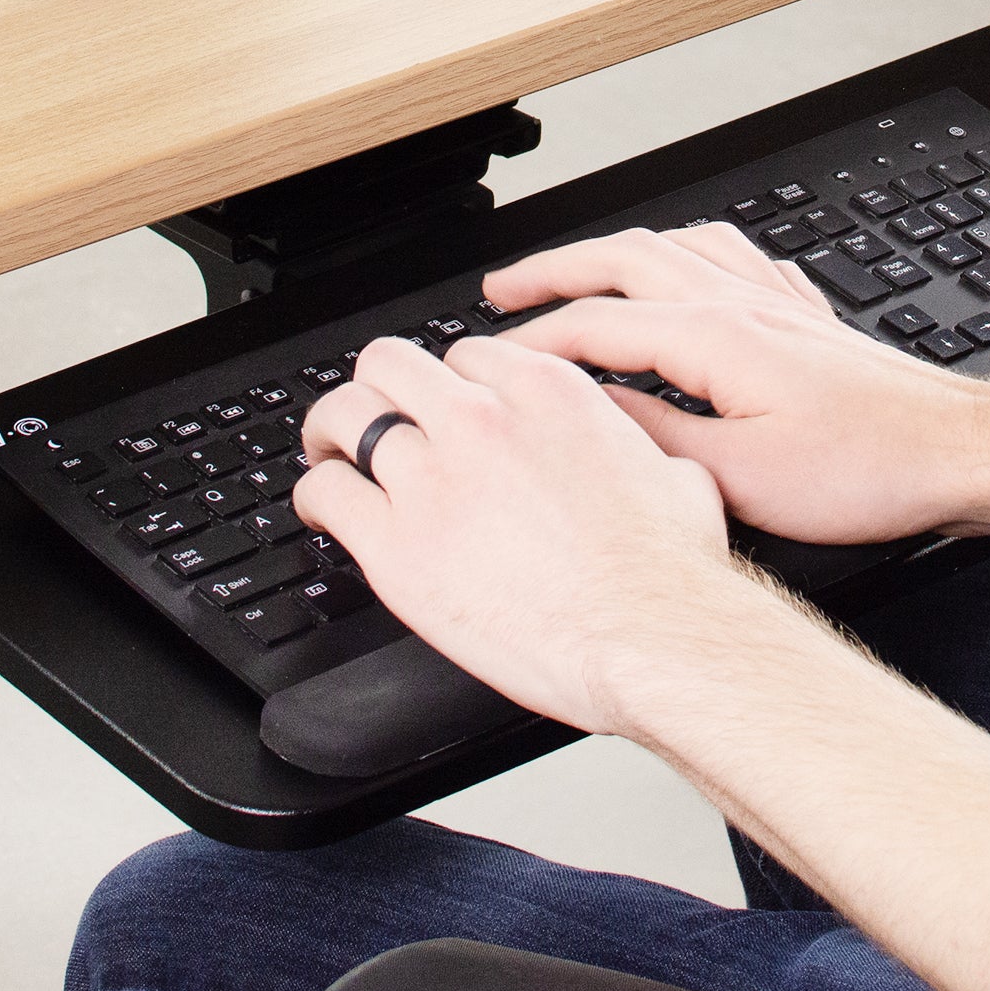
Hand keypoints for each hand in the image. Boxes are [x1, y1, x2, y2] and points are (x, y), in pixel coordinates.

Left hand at [294, 333, 738, 732]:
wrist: (652, 636)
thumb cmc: (668, 571)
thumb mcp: (674, 471)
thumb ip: (635, 447)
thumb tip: (641, 454)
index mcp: (545, 392)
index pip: (464, 354)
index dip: (449, 382)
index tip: (444, 406)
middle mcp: (480, 419)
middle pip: (390, 364)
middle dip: (379, 388)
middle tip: (376, 416)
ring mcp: (432, 478)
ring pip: (345, 415)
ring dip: (332, 432)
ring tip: (330, 451)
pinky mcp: (396, 545)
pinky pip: (326, 493)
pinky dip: (316, 498)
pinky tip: (323, 511)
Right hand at [484, 223, 989, 546]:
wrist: (957, 451)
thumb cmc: (868, 470)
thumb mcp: (742, 479)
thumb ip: (656, 438)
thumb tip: (593, 411)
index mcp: (715, 336)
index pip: (597, 324)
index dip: (534, 340)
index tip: (491, 358)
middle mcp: (741, 302)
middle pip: (624, 258)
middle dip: (555, 268)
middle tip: (504, 289)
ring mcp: (775, 301)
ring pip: (675, 246)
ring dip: (615, 251)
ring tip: (578, 266)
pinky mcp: (804, 316)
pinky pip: (732, 256)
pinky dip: (689, 252)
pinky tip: (690, 265)